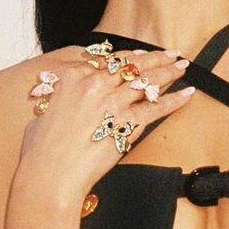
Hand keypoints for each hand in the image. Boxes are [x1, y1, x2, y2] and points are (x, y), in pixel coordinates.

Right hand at [16, 44, 194, 191]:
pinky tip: (187, 93)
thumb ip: (56, 105)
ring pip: (147, 81)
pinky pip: (157, 107)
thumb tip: (59, 105)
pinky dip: (175, 100)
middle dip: (154, 58)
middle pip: (132, 66)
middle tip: (170, 54)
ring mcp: (113, 103)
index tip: (140, 55)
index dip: (128, 57)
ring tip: (182, 66)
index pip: (108, 61)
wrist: (50, 175)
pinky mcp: (128, 124)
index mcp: (73, 78)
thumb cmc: (41, 153)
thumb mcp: (41, 117)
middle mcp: (94, 85)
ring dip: (168, 72)